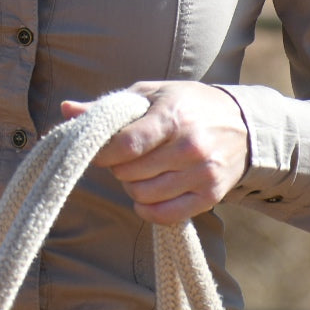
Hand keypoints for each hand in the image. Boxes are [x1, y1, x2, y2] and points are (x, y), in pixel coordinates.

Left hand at [61, 82, 249, 224]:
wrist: (243, 124)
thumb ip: (108, 107)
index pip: (125, 145)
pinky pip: (166, 215)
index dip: (103, 152)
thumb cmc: (187, 104)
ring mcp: (202, 174)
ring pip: (144, 195)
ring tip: (140, 171)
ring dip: (132, 187)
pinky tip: (149, 194)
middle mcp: (190, 146)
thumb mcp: (150, 94)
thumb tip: (67, 109)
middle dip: (118, 167)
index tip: (99, 150)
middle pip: (130, 173)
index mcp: (172, 116)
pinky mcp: (211, 196)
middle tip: (125, 157)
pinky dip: (149, 209)